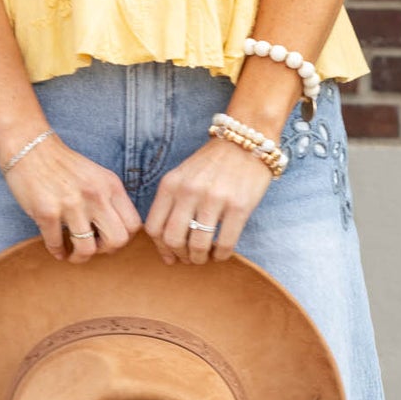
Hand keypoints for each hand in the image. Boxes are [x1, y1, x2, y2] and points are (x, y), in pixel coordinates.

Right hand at [2, 131, 143, 263]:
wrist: (30, 147)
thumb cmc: (63, 165)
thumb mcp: (96, 176)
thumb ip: (109, 199)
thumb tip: (114, 231)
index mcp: (111, 186)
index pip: (133, 224)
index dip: (122, 237)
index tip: (108, 237)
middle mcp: (95, 195)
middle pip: (118, 240)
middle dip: (105, 251)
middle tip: (93, 247)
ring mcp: (71, 205)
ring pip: (87, 249)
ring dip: (79, 257)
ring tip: (72, 254)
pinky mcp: (47, 212)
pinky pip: (56, 244)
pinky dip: (57, 252)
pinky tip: (57, 249)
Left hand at [144, 136, 272, 264]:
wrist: (246, 141)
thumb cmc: (212, 163)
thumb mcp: (182, 175)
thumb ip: (170, 203)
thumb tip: (165, 243)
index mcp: (171, 184)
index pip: (154, 228)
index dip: (160, 248)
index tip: (170, 254)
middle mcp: (189, 191)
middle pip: (173, 239)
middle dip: (180, 255)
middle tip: (189, 258)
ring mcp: (214, 198)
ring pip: (198, 245)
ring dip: (200, 258)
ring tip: (205, 257)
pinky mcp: (239, 206)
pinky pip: (226, 243)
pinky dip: (222, 255)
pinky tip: (222, 253)